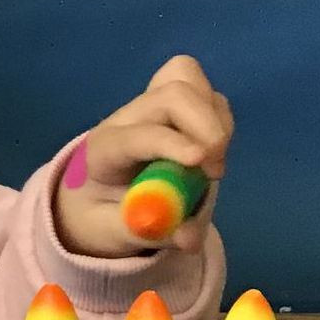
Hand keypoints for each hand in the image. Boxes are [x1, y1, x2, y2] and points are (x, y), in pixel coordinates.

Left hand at [54, 55, 233, 256]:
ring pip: (189, 81)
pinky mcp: (177, 106)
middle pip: (172, 92)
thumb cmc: (104, 215)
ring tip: (212, 163)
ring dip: (215, 120)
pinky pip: (206, 94)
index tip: (200, 161)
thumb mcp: (115, 233)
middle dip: (205, 124)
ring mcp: (153, 106)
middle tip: (215, 170)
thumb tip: (188, 237)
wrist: (99, 197)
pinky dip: (221, 119)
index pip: (137, 135)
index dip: (169, 143)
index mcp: (104, 150)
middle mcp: (128, 119)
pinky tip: (213, 151)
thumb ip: (149, 233)